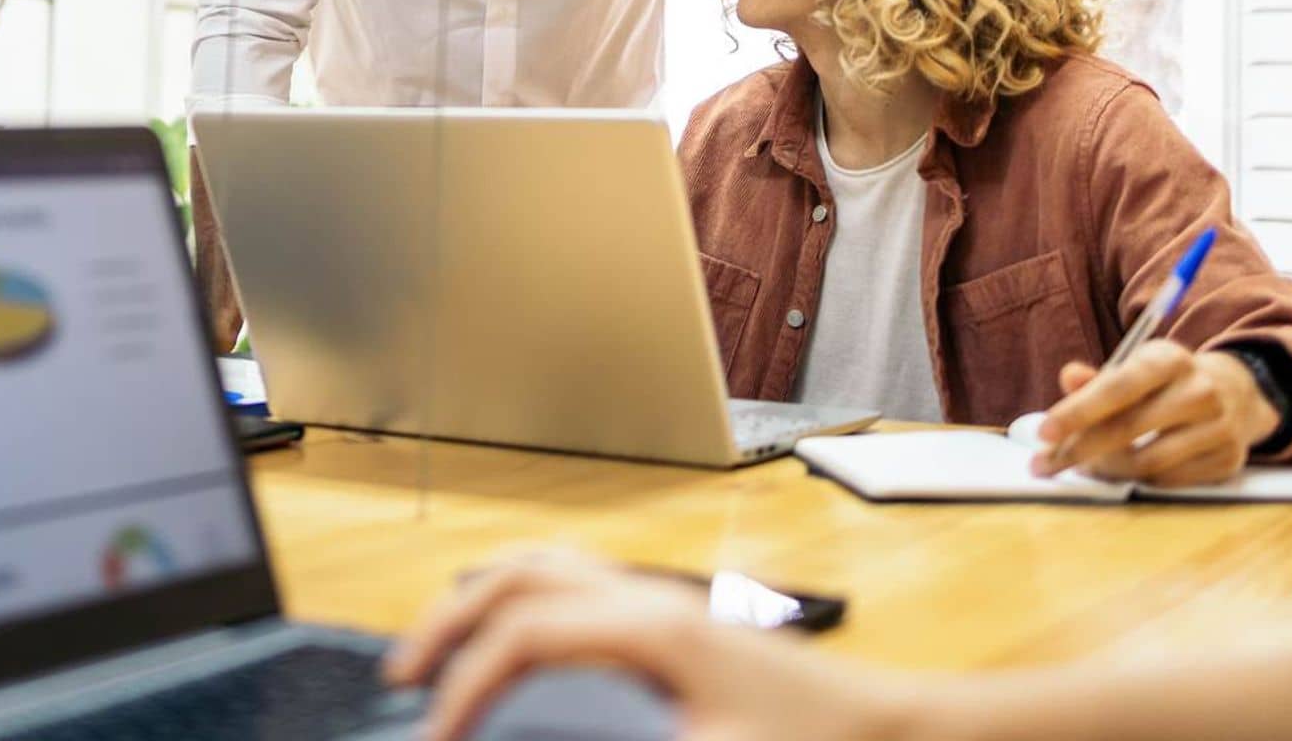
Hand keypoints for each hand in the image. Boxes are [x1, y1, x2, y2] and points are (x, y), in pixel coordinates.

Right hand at [383, 546, 913, 740]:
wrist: (890, 732)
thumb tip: (537, 740)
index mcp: (648, 628)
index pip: (522, 635)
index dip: (465, 686)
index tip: (435, 738)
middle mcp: (645, 596)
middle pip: (515, 578)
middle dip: (445, 622)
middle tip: (401, 679)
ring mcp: (657, 597)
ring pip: (540, 568)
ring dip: (477, 600)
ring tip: (435, 650)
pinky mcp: (669, 617)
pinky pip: (571, 582)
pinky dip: (519, 599)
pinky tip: (511, 641)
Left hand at [1033, 340, 1279, 486]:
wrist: (1236, 394)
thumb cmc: (1165, 383)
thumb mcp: (1134, 369)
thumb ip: (1097, 379)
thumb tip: (1068, 377)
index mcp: (1169, 359)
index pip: (1118, 387)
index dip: (1078, 411)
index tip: (1043, 433)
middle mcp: (1200, 391)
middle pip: (1128, 430)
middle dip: (1078, 450)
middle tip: (1043, 464)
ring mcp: (1219, 428)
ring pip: (1147, 463)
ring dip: (1105, 469)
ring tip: (1082, 466)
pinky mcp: (1228, 461)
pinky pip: (1168, 481)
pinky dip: (1136, 479)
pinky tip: (1122, 470)